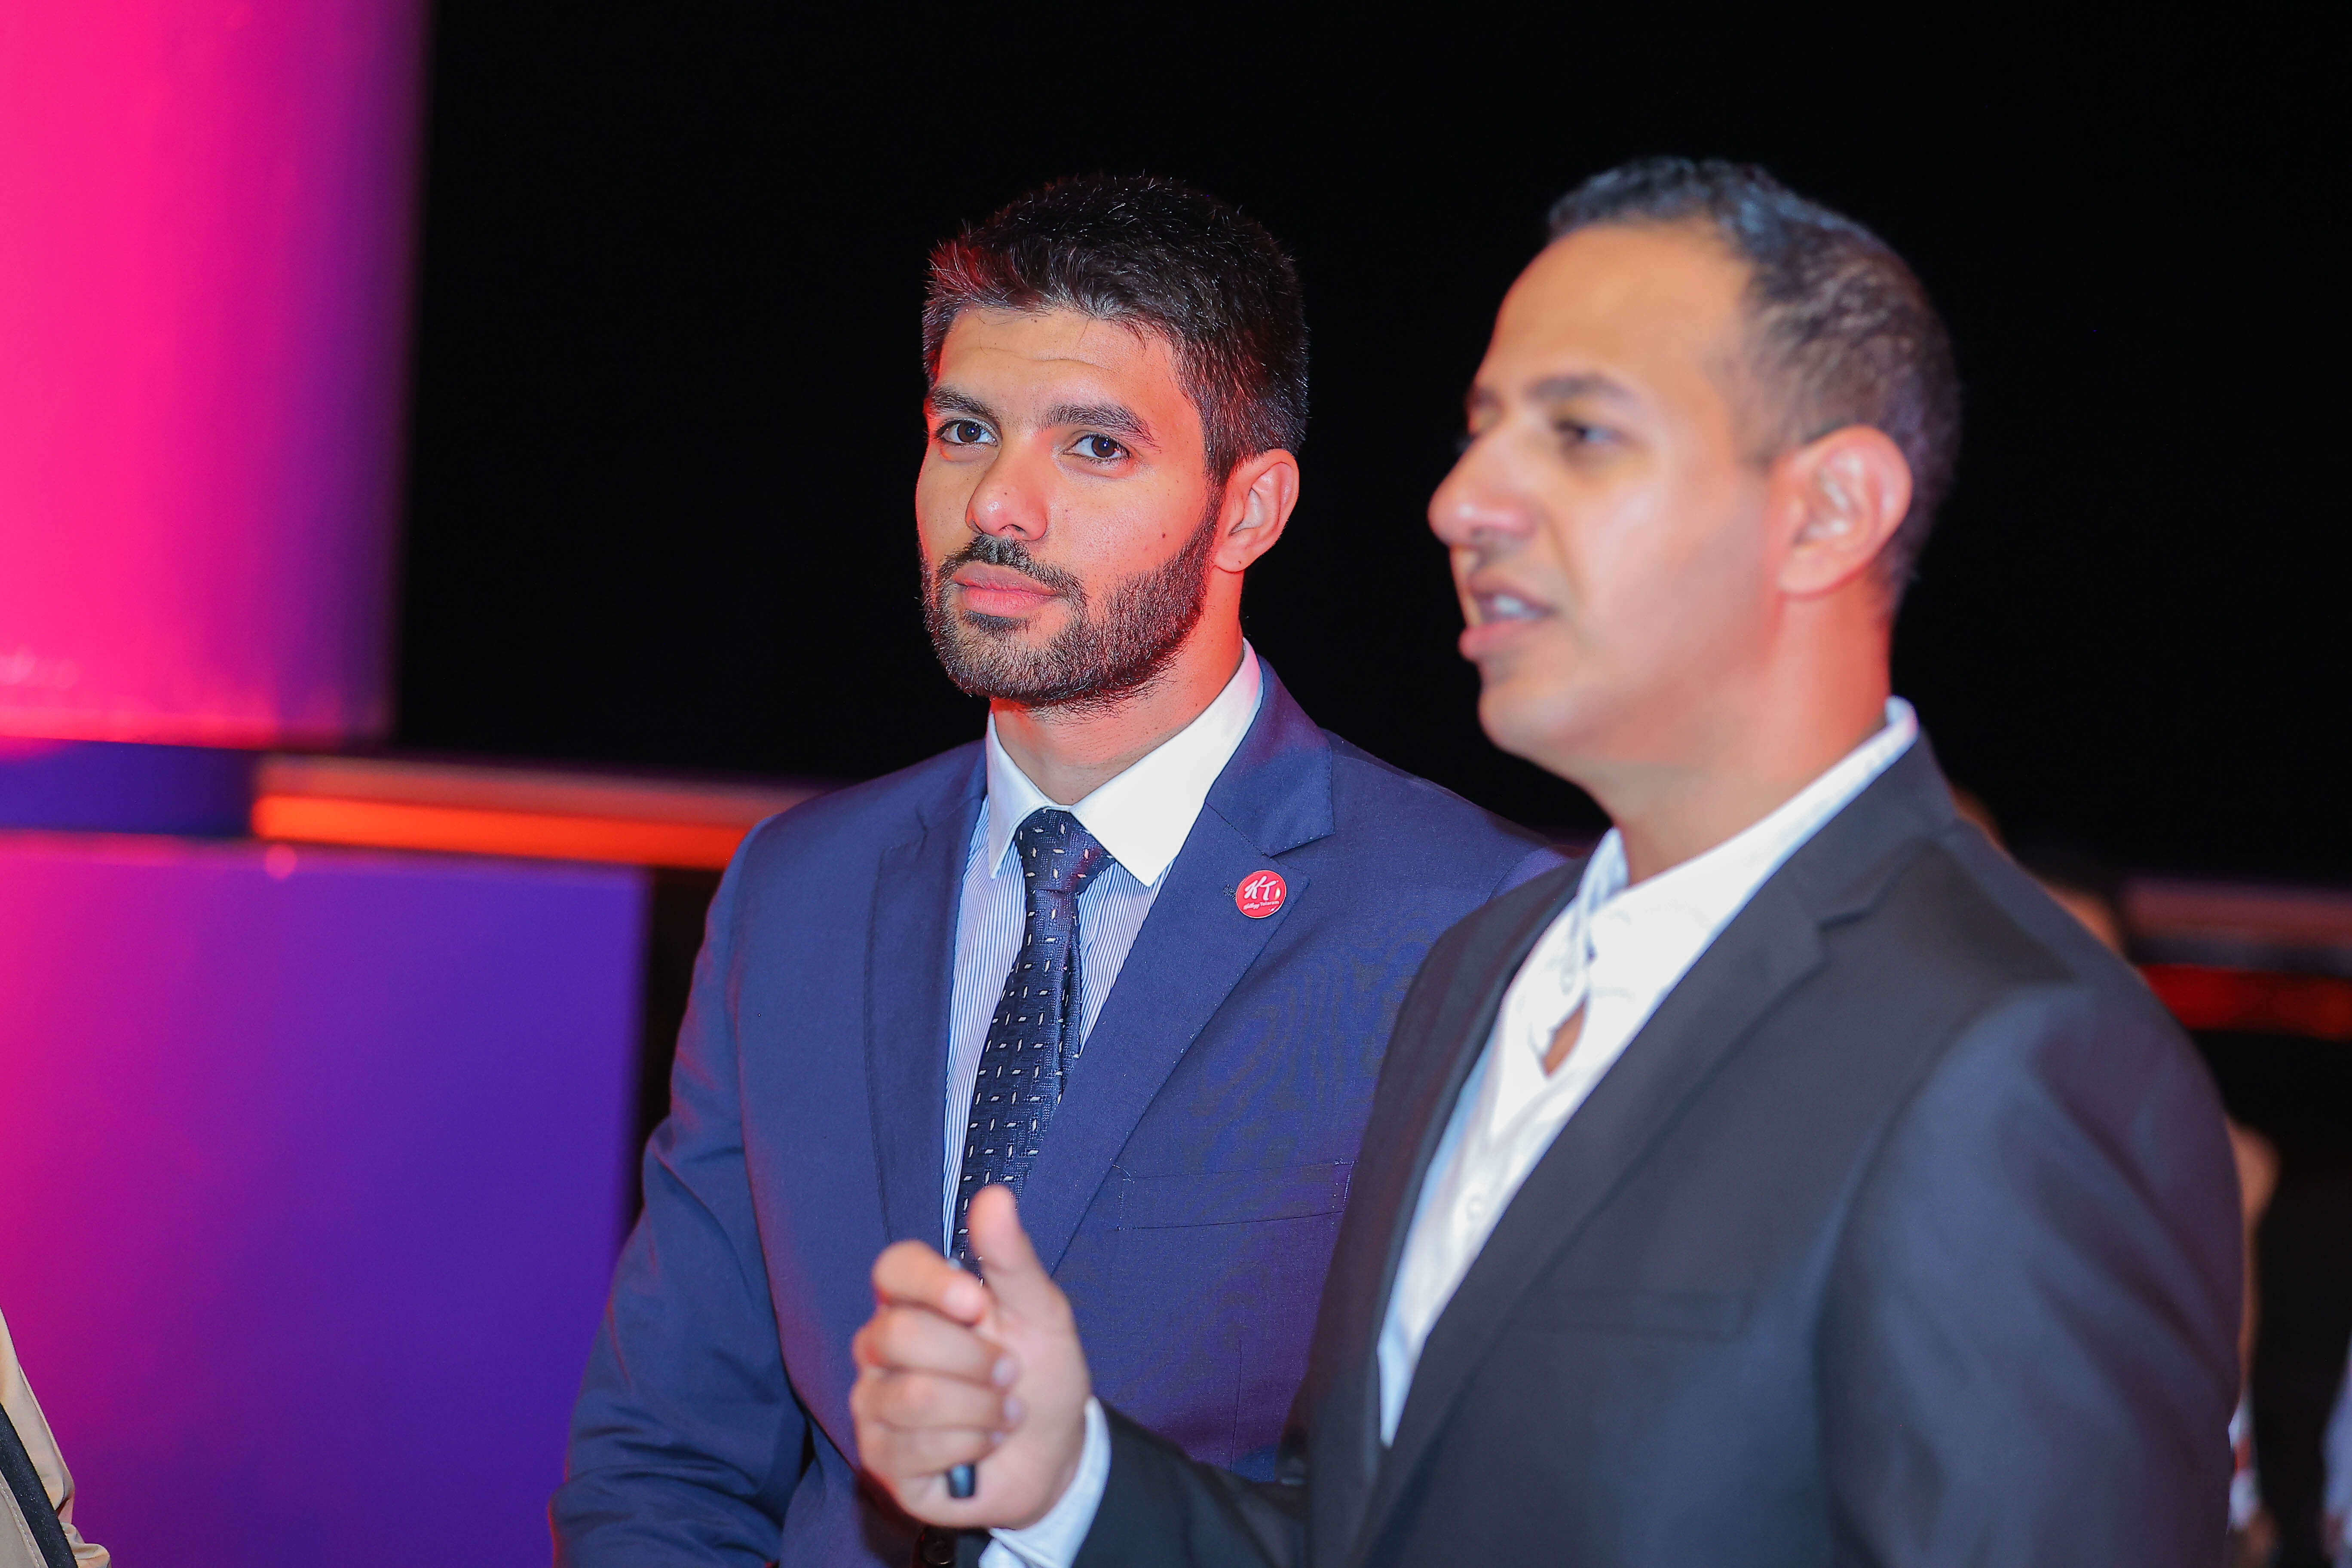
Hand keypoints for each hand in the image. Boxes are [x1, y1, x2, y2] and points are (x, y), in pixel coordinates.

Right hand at [851, 1185, 1091, 1528]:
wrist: (1053, 1450)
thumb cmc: (1040, 1372)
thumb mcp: (1040, 1312)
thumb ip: (1011, 1258)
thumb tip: (995, 1196)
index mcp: (916, 1300)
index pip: (892, 1269)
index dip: (931, 1283)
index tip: (977, 1304)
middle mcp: (882, 1346)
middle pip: (899, 1334)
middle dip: (973, 1360)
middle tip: (1010, 1372)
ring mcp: (874, 1403)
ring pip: (912, 1397)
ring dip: (981, 1409)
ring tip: (1005, 1412)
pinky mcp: (879, 1458)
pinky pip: (915, 1448)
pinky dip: (970, 1446)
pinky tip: (984, 1445)